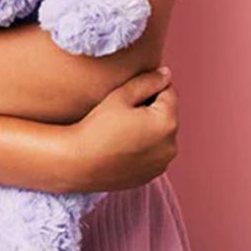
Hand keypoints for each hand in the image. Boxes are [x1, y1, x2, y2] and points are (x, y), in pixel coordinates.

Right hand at [69, 66, 178, 190]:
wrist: (79, 163)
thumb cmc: (97, 127)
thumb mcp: (121, 96)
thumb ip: (148, 81)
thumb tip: (166, 74)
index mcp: (167, 122)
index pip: (169, 92)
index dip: (150, 87)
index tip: (130, 93)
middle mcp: (171, 146)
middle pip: (167, 115)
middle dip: (151, 108)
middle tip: (123, 111)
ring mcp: (162, 164)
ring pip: (161, 135)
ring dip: (149, 128)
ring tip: (121, 129)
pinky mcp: (152, 175)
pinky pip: (154, 153)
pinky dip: (144, 146)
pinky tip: (122, 145)